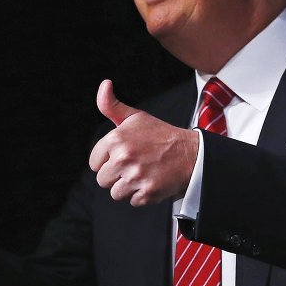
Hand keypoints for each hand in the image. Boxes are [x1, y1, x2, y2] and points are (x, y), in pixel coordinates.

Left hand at [89, 80, 198, 205]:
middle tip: (135, 165)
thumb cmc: (160, 135)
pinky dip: (142, 196)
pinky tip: (152, 181)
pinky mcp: (147, 192)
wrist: (190, 153)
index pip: (94, 163)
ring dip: (128, 187)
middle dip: (116, 176)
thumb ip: (112, 105)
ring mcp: (135, 176)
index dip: (107, 161)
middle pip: (102, 180)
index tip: (123, 156)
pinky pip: (132, 201)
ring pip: (116, 193)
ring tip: (143, 174)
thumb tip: (104, 84)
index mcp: (116, 139)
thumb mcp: (135, 117)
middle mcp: (123, 158)